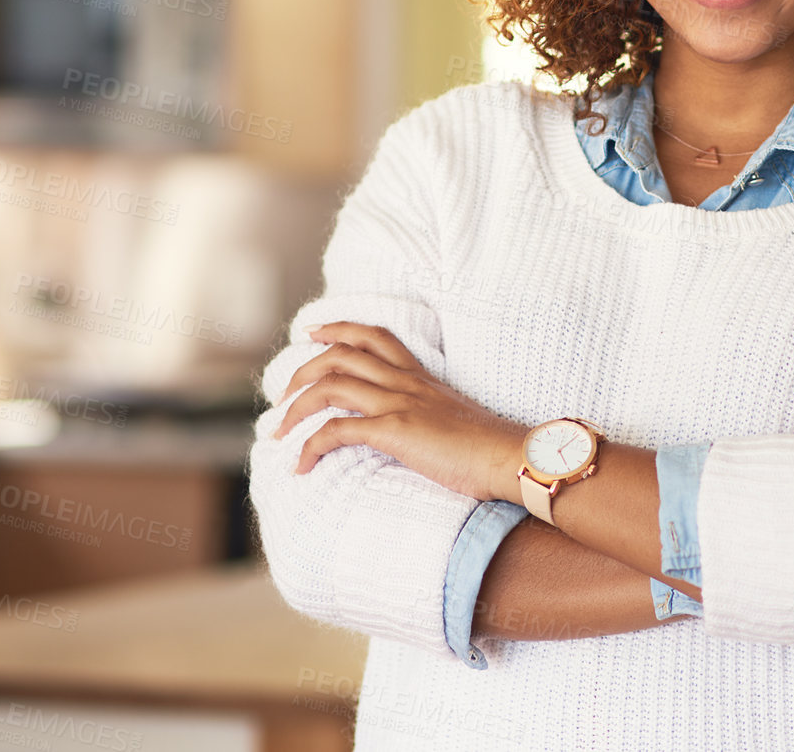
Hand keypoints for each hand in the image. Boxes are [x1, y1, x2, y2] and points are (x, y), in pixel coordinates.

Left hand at [270, 321, 528, 502]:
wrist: (513, 458)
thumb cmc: (492, 449)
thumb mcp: (456, 420)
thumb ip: (432, 416)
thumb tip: (419, 432)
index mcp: (422, 376)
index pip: (375, 335)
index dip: (340, 328)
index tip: (314, 332)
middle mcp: (407, 382)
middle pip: (342, 353)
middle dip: (304, 368)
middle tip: (284, 393)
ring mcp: (400, 403)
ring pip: (331, 385)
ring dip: (296, 406)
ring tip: (281, 430)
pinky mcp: (396, 431)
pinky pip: (336, 430)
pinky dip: (310, 446)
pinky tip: (302, 465)